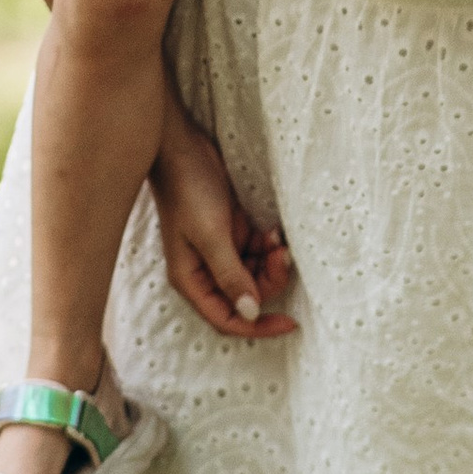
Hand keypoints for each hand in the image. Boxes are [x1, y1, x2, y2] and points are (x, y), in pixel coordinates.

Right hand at [152, 106, 297, 339]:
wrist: (183, 147)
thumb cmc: (188, 190)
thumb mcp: (211, 236)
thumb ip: (232, 276)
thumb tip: (251, 312)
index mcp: (192, 280)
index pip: (227, 319)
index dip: (258, 326)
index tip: (290, 323)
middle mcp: (205, 271)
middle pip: (246, 297)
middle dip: (268, 281)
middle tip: (283, 257)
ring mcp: (219, 252)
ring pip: (255, 274)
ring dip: (271, 263)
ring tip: (278, 242)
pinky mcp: (230, 233)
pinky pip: (256, 252)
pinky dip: (267, 246)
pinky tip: (272, 231)